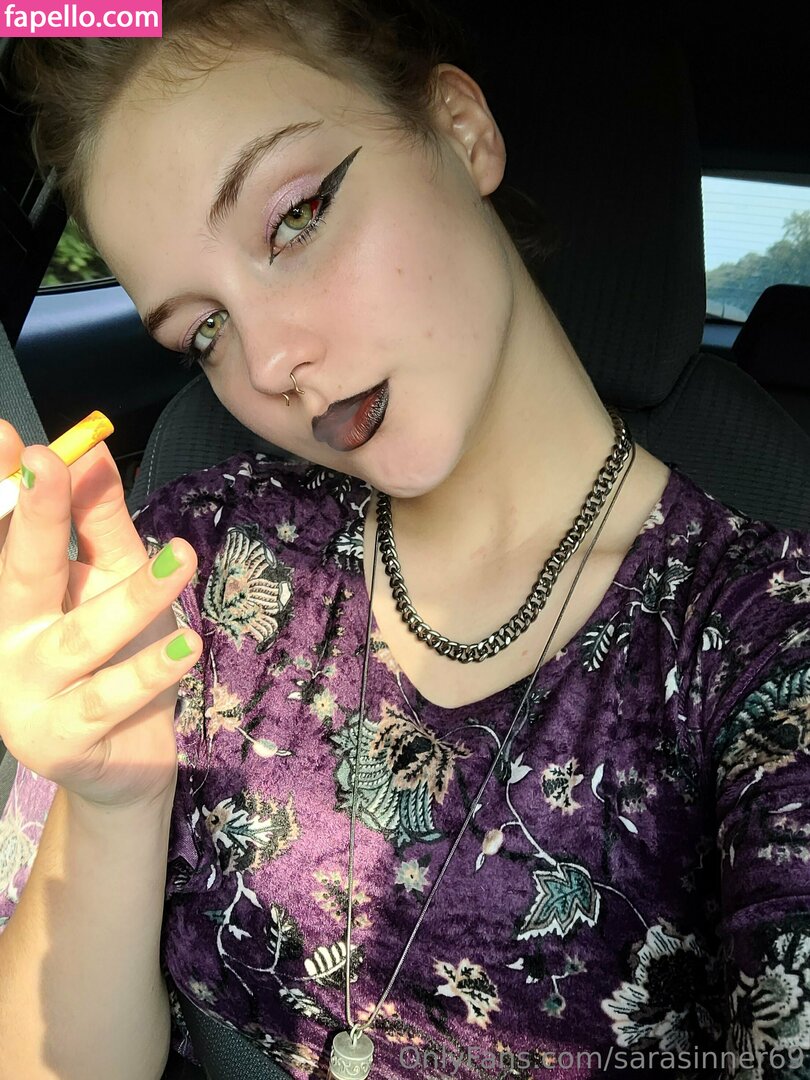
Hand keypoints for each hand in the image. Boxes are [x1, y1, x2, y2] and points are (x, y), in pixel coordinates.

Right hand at [0, 419, 201, 808]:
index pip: (7, 534)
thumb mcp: (114, 581)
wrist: (126, 759)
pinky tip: (187, 645)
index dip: (5, 486)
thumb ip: (101, 523)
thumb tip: (91, 452)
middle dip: (38, 516)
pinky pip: (111, 698)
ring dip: (134, 595)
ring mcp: (28, 693)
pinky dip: (150, 671)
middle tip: (50, 463)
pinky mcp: (60, 740)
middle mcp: (11, 638)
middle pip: (23, 573)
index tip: (10, 437)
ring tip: (184, 557)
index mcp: (19, 595)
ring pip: (84, 637)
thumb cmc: (120, 657)